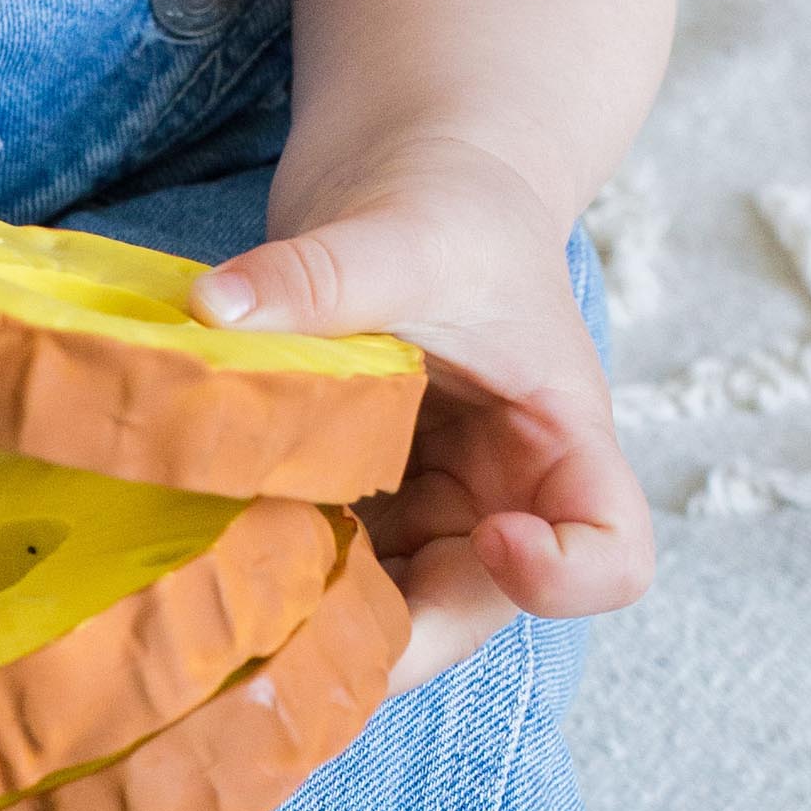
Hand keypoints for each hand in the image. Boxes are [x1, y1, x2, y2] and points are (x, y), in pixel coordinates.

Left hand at [190, 151, 652, 696]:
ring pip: (376, 614)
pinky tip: (198, 566)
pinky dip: (266, 581)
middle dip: (384, 637)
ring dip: (307, 622)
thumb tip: (213, 309)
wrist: (408, 174)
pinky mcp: (350, 506)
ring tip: (226, 605)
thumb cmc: (446, 203)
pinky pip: (314, 574)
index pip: (612, 555)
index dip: (561, 577)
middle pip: (462, 614)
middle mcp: (496, 499)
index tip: (494, 536)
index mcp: (555, 445)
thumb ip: (319, 276)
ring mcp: (419, 513)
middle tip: (286, 620)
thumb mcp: (399, 234)